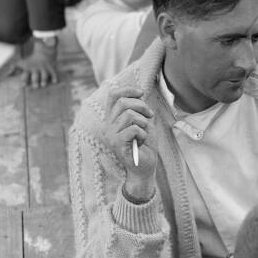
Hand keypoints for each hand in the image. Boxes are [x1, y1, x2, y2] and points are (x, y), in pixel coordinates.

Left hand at [14, 40, 57, 88]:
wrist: (44, 52)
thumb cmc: (30, 61)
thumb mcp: (22, 63)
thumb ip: (14, 68)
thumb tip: (7, 74)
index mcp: (29, 69)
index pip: (25, 75)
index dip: (24, 79)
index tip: (23, 85)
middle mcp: (36, 69)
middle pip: (35, 77)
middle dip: (35, 81)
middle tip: (35, 87)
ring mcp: (44, 69)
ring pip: (44, 76)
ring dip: (44, 80)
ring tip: (43, 85)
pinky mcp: (51, 69)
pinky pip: (53, 74)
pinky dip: (54, 78)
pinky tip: (55, 82)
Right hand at [103, 86, 157, 200]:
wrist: (145, 167)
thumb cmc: (145, 145)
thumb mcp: (144, 122)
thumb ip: (139, 109)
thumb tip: (139, 93)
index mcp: (112, 119)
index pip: (113, 96)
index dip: (127, 90)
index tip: (141, 93)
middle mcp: (107, 126)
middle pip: (123, 102)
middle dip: (141, 106)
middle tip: (150, 116)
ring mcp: (110, 135)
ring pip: (129, 115)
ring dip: (143, 122)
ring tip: (143, 133)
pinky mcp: (116, 144)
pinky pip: (133, 129)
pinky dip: (143, 134)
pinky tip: (141, 142)